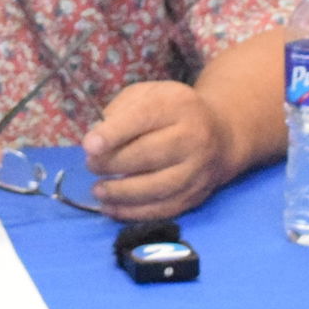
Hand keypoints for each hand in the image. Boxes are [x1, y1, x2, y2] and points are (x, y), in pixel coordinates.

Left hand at [82, 81, 231, 219]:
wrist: (220, 134)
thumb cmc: (170, 111)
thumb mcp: (147, 95)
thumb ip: (121, 110)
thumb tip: (95, 138)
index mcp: (178, 106)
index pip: (144, 118)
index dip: (114, 133)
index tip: (89, 146)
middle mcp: (193, 138)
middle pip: (149, 155)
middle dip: (113, 163)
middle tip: (90, 165)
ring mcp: (198, 170)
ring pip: (158, 187)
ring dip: (122, 193)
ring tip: (98, 190)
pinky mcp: (197, 194)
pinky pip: (165, 209)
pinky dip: (135, 212)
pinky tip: (112, 209)